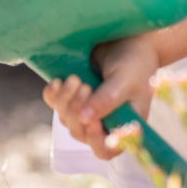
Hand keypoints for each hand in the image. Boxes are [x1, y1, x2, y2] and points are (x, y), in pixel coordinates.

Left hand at [40, 32, 163, 157]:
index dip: (93, 139)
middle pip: (80, 133)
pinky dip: (52, 94)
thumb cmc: (134, 62)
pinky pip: (54, 105)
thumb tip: (83, 118)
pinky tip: (57, 80)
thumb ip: (106, 100)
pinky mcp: (73, 97)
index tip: (89, 117)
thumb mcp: (124, 81)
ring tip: (75, 78)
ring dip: (65, 100)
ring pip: (65, 119)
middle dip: (76, 111)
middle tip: (84, 85)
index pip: (105, 149)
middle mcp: (105, 123)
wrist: (127, 37)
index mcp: (124, 126)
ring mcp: (87, 111)